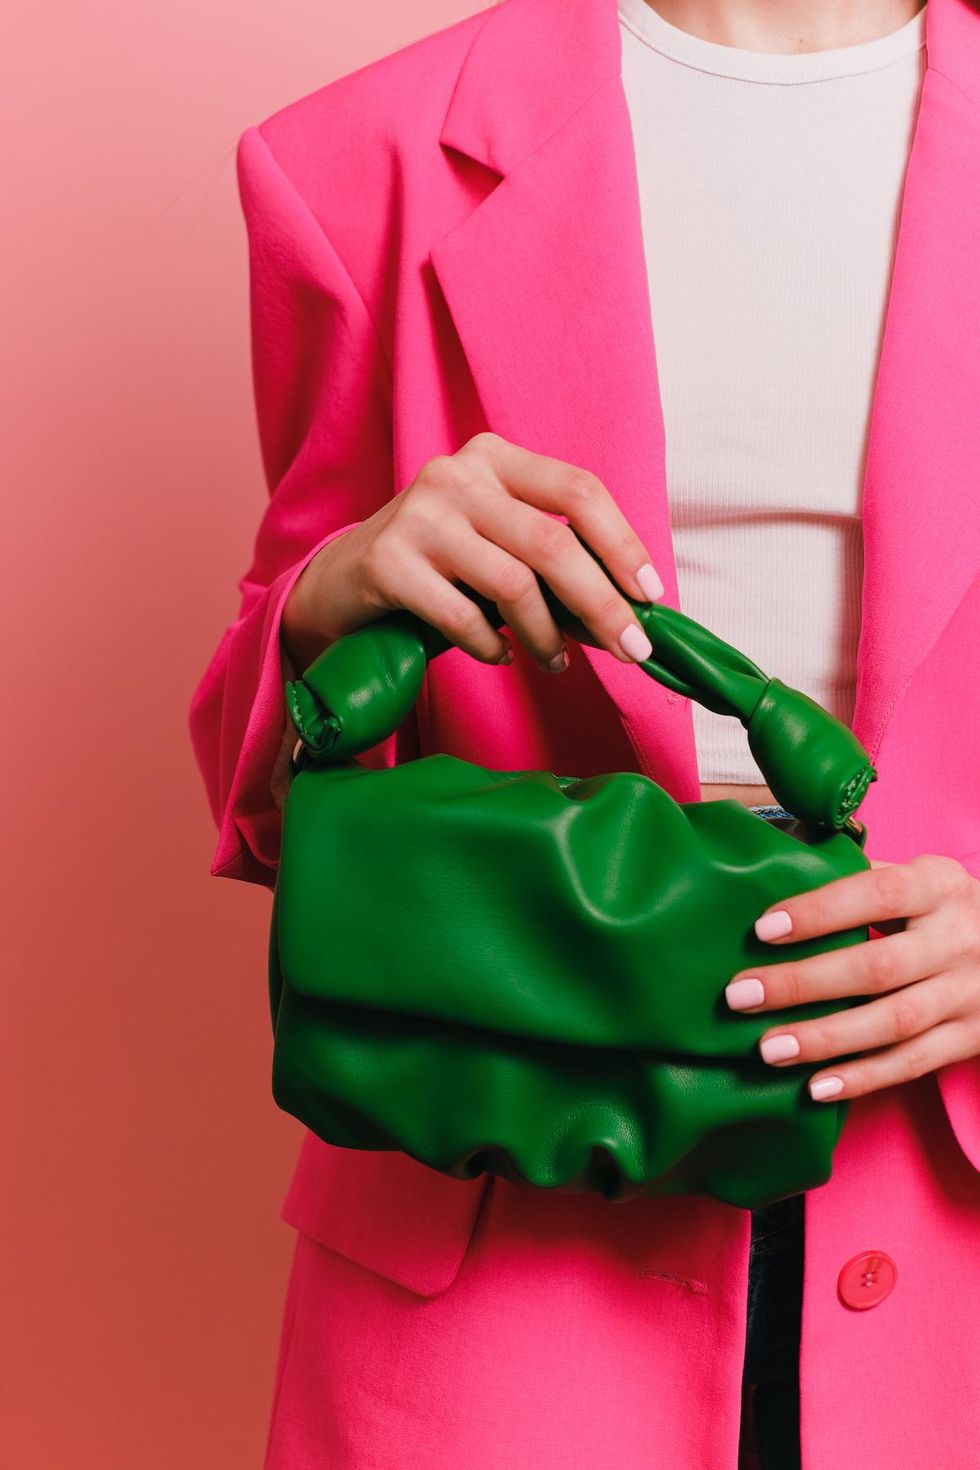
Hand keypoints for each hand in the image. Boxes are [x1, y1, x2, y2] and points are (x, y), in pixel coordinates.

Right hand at [281, 431, 664, 674]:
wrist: (340, 582)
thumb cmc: (438, 566)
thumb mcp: (496, 542)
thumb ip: (551, 561)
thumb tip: (627, 610)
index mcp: (495, 457)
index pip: (578, 490)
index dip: (623, 544)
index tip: (651, 596)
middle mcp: (457, 475)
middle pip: (553, 542)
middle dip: (602, 605)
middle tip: (631, 651)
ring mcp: (419, 515)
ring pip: (513, 583)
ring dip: (547, 636)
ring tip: (555, 663)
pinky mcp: (387, 562)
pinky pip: (463, 617)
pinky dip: (492, 647)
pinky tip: (500, 656)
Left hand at [723, 854, 979, 1102]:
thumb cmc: (948, 907)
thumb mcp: (922, 877)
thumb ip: (864, 878)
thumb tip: (780, 873)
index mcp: (938, 886)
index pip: (876, 896)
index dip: (819, 913)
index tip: (763, 930)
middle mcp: (959, 938)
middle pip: (877, 967)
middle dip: (803, 984)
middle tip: (740, 997)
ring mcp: (970, 992)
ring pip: (893, 1022)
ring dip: (826, 1039)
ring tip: (768, 1049)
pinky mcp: (973, 1037)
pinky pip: (914, 1062)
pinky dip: (864, 1077)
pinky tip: (816, 1086)